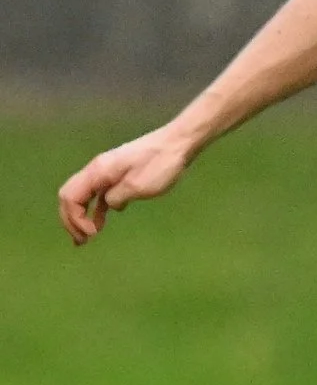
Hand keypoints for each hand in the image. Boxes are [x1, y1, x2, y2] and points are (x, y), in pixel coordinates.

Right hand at [58, 124, 198, 244]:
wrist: (177, 143)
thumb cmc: (160, 164)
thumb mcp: (138, 186)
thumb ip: (117, 198)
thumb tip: (109, 206)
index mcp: (97, 172)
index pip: (70, 197)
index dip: (75, 219)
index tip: (92, 234)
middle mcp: (96, 170)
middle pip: (70, 197)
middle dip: (71, 220)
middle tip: (81, 241)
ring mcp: (106, 172)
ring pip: (83, 196)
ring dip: (81, 217)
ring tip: (87, 237)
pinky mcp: (118, 175)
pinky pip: (98, 194)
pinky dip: (95, 210)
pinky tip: (101, 222)